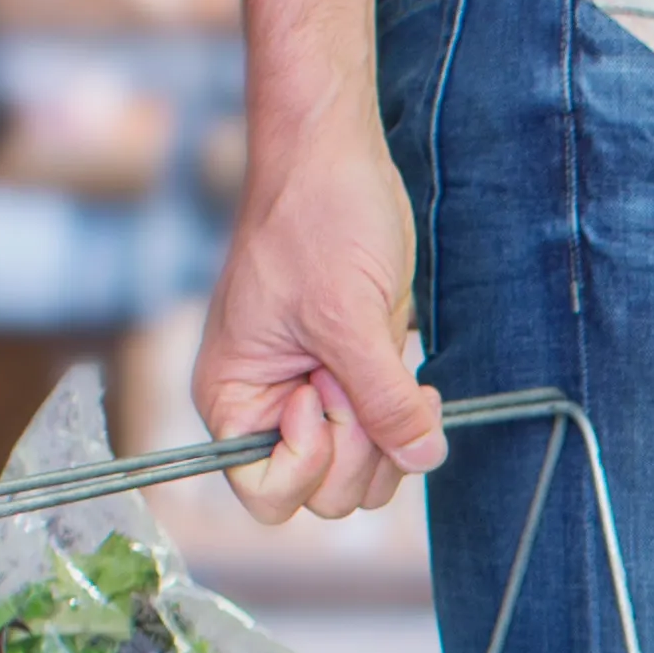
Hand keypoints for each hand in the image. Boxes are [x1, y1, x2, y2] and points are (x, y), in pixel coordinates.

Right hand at [194, 100, 446, 524]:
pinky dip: (408, 416)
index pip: (268, 494)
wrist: (336, 158)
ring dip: (391, 434)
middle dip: (360, 445)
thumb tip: (419, 457)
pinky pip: (387, 432)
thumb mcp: (350, 315)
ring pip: (364, 471)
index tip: (325, 397)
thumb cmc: (316, 218)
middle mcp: (269, 406)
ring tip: (391, 365)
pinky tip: (413, 374)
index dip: (310, 465)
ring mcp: (315, 394)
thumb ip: (382, 399)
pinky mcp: (355, 376)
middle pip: (325, 493)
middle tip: (362, 369)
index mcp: (234, 398)